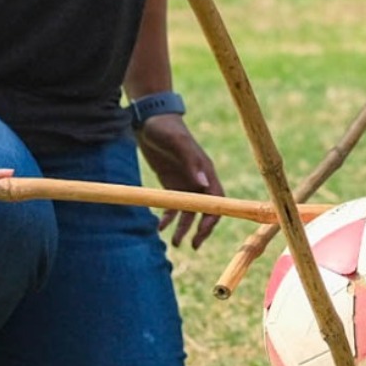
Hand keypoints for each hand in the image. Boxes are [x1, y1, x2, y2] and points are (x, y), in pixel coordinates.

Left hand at [137, 114, 223, 247]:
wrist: (148, 120)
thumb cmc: (165, 128)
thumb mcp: (177, 143)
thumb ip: (191, 162)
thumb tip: (204, 184)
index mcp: (206, 170)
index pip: (216, 199)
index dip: (213, 217)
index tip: (203, 232)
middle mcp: (198, 179)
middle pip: (205, 209)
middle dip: (200, 229)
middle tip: (191, 245)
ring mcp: (185, 182)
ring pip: (188, 211)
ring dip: (183, 227)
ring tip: (174, 242)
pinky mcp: (171, 183)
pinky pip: (172, 206)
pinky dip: (167, 217)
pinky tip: (159, 226)